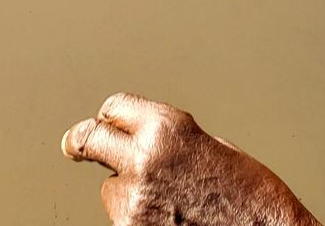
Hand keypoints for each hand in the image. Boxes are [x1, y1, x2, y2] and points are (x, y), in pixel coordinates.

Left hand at [61, 92, 318, 225]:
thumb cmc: (250, 194)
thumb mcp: (209, 146)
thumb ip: (168, 141)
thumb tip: (141, 147)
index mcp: (166, 128)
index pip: (114, 108)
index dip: (111, 116)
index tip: (101, 121)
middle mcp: (143, 160)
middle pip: (89, 141)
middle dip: (83, 143)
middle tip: (75, 146)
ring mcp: (132, 205)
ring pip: (111, 189)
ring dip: (129, 192)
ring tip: (171, 201)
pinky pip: (124, 220)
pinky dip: (139, 219)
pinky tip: (172, 218)